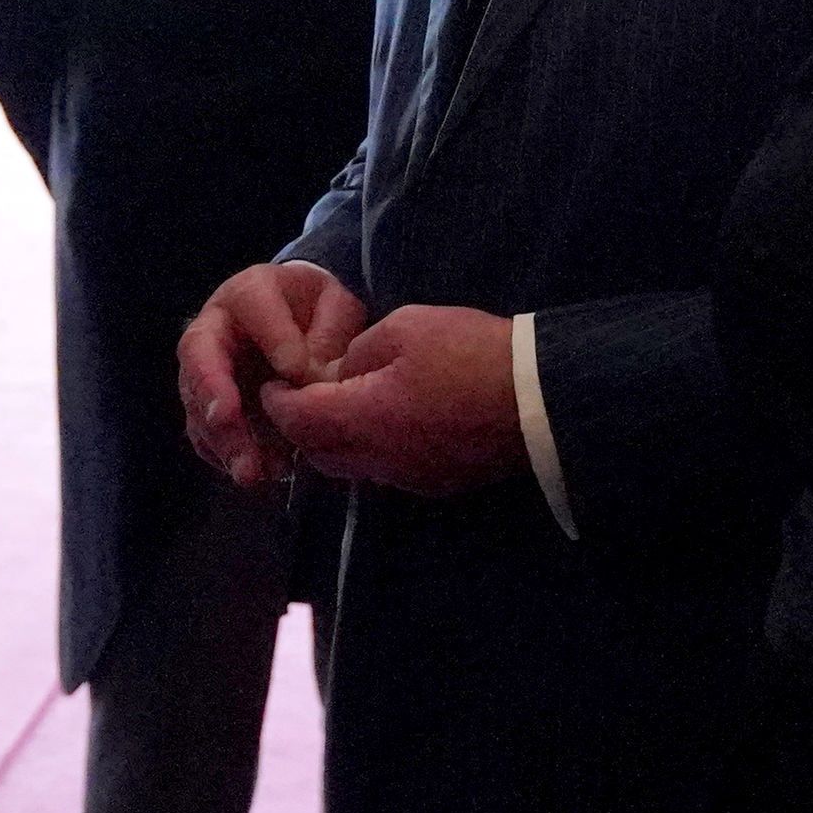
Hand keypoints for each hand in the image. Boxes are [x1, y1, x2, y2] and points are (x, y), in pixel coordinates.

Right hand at [179, 262, 367, 489]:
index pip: (253, 307)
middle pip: (200, 360)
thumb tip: (305, 376)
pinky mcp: (208, 403)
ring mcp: (205, 368)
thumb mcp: (334, 307)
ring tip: (253, 474)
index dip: (273, 340)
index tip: (297, 373)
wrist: (298, 319)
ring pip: (197, 404)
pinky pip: (204, 431)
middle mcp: (214, 328)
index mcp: (249, 292)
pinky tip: (257, 472)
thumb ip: (326, 334)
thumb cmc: (316, 310)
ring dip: (223, 442)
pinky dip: (225, 455)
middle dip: (218, 404)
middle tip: (243, 437)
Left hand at [260, 304, 526, 497]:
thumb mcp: (405, 328)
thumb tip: (338, 375)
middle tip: (297, 397)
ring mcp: (410, 478)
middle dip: (299, 428)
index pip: (299, 421)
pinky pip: (383, 470)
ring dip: (332, 443)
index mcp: (365, 420)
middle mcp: (381, 461)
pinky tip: (379, 421)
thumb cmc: (470, 352)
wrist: (541, 396)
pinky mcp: (435, 483)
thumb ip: (358, 354)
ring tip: (335, 408)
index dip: (277, 403)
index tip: (271, 383)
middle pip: (318, 455)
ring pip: (350, 468)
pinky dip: (367, 450)